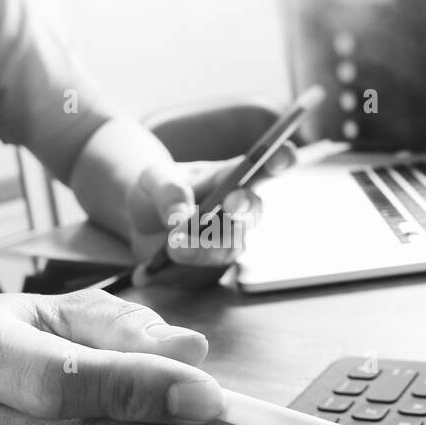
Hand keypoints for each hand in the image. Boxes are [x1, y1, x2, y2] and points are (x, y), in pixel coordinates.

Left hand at [126, 145, 296, 287]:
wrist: (141, 223)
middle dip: (244, 208)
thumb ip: (168, 191)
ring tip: (172, 245)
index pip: (261, 165)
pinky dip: (184, 265)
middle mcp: (238, 206)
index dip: (279, 160)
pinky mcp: (216, 264)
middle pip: (253, 209)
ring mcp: (230, 238)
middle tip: (231, 203)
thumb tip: (181, 218)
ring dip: (202, 247)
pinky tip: (158, 262)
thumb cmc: (156, 191)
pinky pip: (208, 270)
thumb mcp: (153, 179)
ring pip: (231, 246)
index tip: (284, 154)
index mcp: (228, 175)